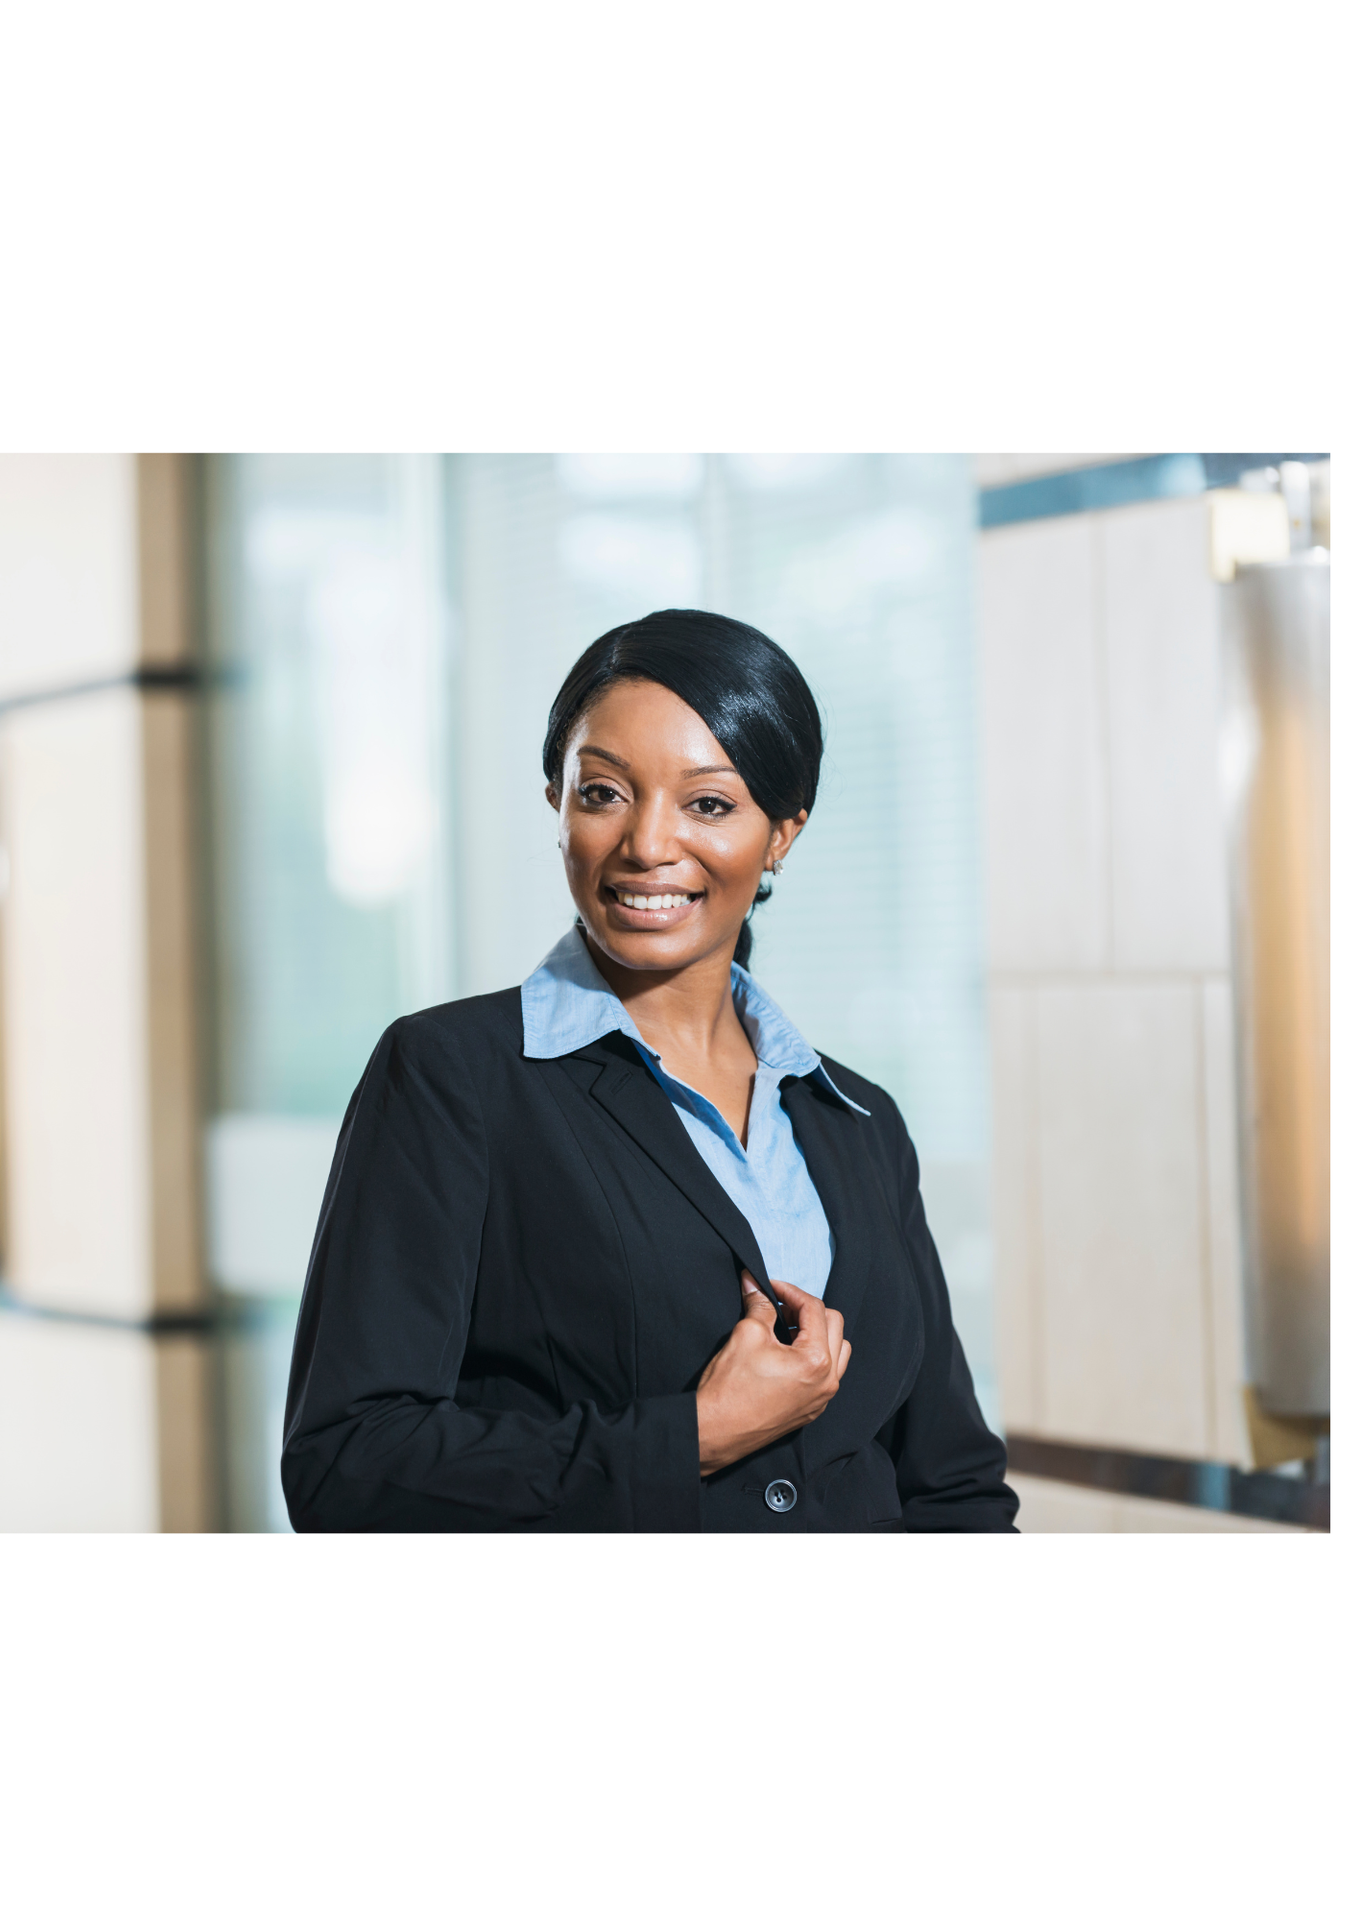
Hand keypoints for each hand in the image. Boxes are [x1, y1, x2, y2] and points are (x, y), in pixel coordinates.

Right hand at [695, 1271, 850, 1475]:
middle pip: (834, 1325)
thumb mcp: (746, 1335)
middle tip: (778, 1306)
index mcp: (816, 1360)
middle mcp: (827, 1381)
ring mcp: (821, 1398)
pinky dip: (814, 1355)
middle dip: (806, 1309)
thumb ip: (759, 1305)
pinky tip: (788, 1352)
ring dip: (816, 1332)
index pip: (814, 1309)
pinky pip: (827, 1374)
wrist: (716, 1431)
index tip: (770, 1286)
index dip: (790, 1291)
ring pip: (837, 1350)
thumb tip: (755, 1284)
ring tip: (786, 1328)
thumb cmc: (730, 1388)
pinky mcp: (811, 1409)